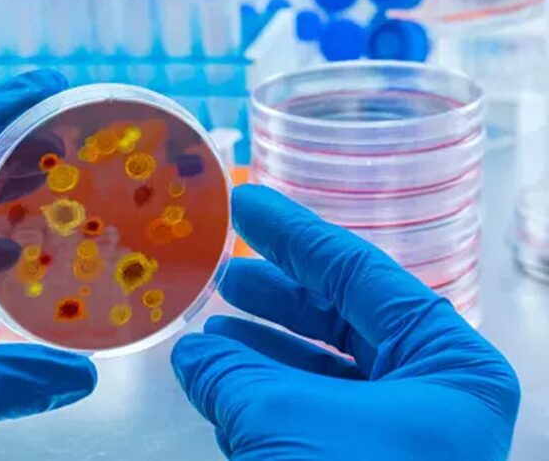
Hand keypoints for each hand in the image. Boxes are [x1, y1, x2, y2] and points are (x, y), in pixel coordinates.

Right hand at [172, 185, 519, 459]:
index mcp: (447, 367)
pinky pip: (309, 416)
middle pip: (342, 320)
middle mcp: (432, 397)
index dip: (294, 234)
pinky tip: (219, 380)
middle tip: (226, 267)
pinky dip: (262, 398)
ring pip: (322, 372)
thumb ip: (233, 373)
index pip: (359, 274)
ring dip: (261, 349)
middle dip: (278, 293)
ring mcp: (400, 439)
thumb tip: (195, 350)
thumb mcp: (283, 423)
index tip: (246, 205)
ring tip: (211, 328)